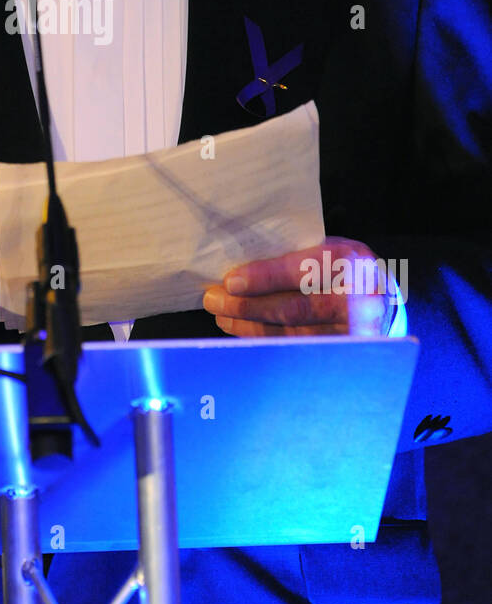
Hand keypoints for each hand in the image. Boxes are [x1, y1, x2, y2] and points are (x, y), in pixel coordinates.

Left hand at [203, 238, 391, 336]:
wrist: (390, 302)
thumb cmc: (349, 268)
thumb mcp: (332, 248)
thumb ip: (297, 252)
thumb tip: (241, 259)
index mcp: (350, 262)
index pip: (302, 271)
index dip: (264, 278)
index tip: (230, 282)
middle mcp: (357, 300)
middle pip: (294, 308)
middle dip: (247, 305)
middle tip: (213, 299)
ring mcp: (354, 334)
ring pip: (291, 333)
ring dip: (249, 325)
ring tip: (222, 314)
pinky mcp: (345, 355)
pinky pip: (296, 348)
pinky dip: (265, 339)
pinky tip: (242, 329)